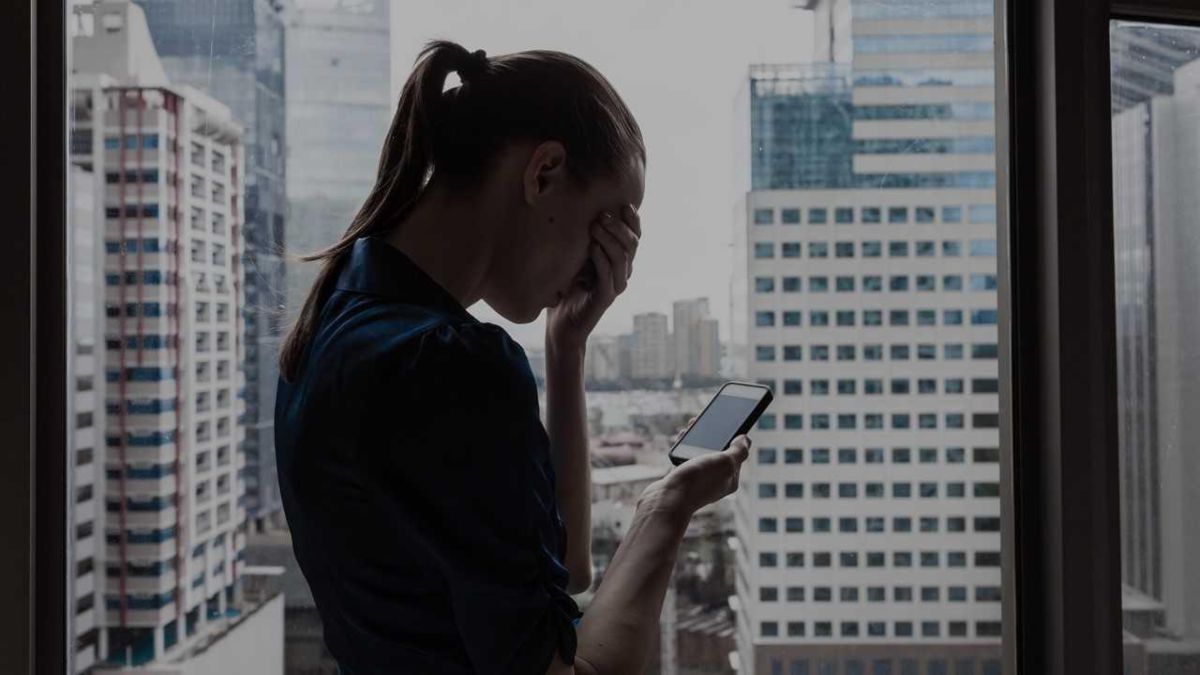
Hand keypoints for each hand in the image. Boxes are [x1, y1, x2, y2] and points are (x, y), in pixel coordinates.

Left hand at [546, 204, 640, 350]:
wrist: (561, 324)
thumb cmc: (566, 289)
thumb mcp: (575, 259)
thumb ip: (584, 240)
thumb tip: (579, 210)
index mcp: (619, 262)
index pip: (634, 238)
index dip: (633, 222)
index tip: (625, 205)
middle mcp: (622, 273)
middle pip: (632, 245)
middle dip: (619, 226)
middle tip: (602, 214)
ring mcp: (615, 286)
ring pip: (622, 257)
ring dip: (610, 238)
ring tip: (596, 225)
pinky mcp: (605, 298)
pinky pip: (608, 275)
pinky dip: (601, 259)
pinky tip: (592, 246)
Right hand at [642, 430, 750, 517]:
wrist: (667, 499)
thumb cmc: (697, 482)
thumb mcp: (725, 462)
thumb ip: (738, 451)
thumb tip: (746, 440)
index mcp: (730, 478)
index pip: (736, 454)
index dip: (732, 436)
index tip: (725, 421)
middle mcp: (715, 480)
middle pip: (716, 451)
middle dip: (710, 435)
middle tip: (702, 420)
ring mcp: (698, 480)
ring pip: (699, 453)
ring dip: (694, 439)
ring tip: (689, 427)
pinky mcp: (682, 478)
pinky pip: (685, 458)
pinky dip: (682, 447)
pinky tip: (678, 440)